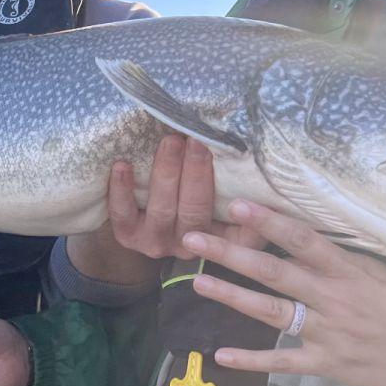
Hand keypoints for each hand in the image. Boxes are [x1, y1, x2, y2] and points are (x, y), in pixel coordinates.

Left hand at [67, 135, 262, 281]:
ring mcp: (158, 242)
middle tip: (198, 141)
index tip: (244, 191)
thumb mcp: (229, 198)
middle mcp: (191, 245)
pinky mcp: (128, 236)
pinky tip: (122, 165)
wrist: (146, 215)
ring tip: (171, 142)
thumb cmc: (198, 194)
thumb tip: (265, 157)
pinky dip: (121, 190)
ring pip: (162, 210)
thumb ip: (247, 189)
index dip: (245, 215)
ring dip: (166, 173)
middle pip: (195, 212)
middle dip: (196, 175)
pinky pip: (123, 215)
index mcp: (222, 239)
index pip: (240, 233)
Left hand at [181, 200, 385, 385]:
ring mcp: (330, 333)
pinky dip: (253, 360)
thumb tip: (313, 236)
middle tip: (194, 238)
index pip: (304, 240)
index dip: (270, 222)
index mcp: (351, 271)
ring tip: (197, 282)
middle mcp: (335, 299)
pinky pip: (284, 362)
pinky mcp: (329, 364)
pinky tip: (221, 355)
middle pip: (275, 271)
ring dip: (232, 297)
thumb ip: (351, 258)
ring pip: (272, 312)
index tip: (237, 205)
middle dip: (232, 253)